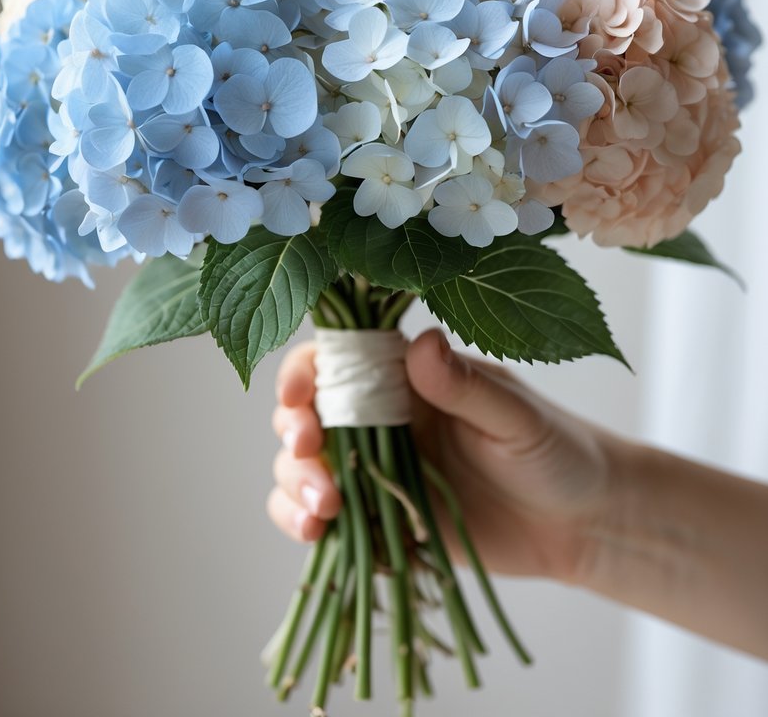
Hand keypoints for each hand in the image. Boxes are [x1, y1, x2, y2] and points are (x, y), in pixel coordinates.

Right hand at [268, 328, 620, 585]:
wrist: (582, 524)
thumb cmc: (558, 451)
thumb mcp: (517, 416)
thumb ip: (465, 386)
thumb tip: (421, 342)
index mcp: (408, 378)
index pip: (338, 359)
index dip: (306, 372)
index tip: (299, 397)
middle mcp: (381, 419)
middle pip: (309, 414)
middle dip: (295, 433)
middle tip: (308, 454)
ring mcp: (376, 471)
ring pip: (304, 468)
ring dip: (295, 483)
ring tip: (321, 510)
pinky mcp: (380, 521)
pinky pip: (323, 520)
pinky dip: (302, 524)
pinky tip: (315, 534)